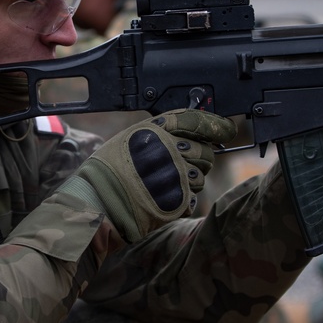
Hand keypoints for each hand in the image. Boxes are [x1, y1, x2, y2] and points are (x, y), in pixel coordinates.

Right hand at [58, 110, 235, 241]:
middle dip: (200, 158)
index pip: (198, 121)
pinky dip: (182, 198)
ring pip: (201, 176)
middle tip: (181, 164)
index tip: (226, 130)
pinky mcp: (179, 199)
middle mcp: (172, 149)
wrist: (97, 202)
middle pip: (206, 151)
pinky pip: (193, 197)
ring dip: (190, 180)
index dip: (216, 125)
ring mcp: (177, 175)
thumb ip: (160, 134)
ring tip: (164, 183)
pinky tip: (162, 196)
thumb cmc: (108, 171)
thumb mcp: (130, 139)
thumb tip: (189, 133)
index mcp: (158, 129)